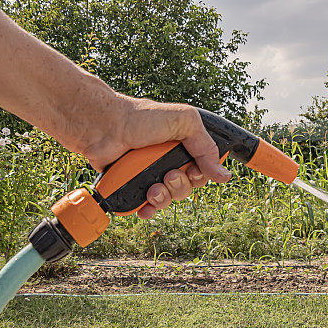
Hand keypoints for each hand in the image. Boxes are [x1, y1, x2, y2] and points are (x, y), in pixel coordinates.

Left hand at [63, 90, 231, 218]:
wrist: (104, 128)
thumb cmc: (139, 118)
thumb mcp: (184, 121)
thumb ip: (206, 145)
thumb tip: (223, 174)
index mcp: (183, 145)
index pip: (203, 170)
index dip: (201, 174)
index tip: (193, 169)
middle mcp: (168, 161)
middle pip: (188, 187)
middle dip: (180, 185)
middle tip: (168, 175)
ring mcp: (150, 174)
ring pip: (169, 199)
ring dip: (164, 198)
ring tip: (152, 188)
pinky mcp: (133, 187)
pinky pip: (147, 207)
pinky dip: (148, 210)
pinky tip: (145, 207)